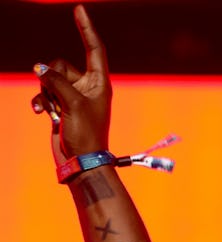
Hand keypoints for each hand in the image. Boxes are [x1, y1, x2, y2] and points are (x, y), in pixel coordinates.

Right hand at [31, 5, 111, 166]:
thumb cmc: (86, 136)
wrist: (81, 164)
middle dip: (53, 76)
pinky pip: (45, 93)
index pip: (94, 49)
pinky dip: (41, 101)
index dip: (86, 29)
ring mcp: (73, 98)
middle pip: (62, 65)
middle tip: (58, 98)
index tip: (80, 9)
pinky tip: (41, 113)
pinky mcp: (61, 108)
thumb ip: (55, 80)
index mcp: (100, 84)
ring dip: (46, 92)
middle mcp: (88, 88)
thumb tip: (39, 67)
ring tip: (53, 111)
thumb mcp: (72, 104)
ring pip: (50, 78)